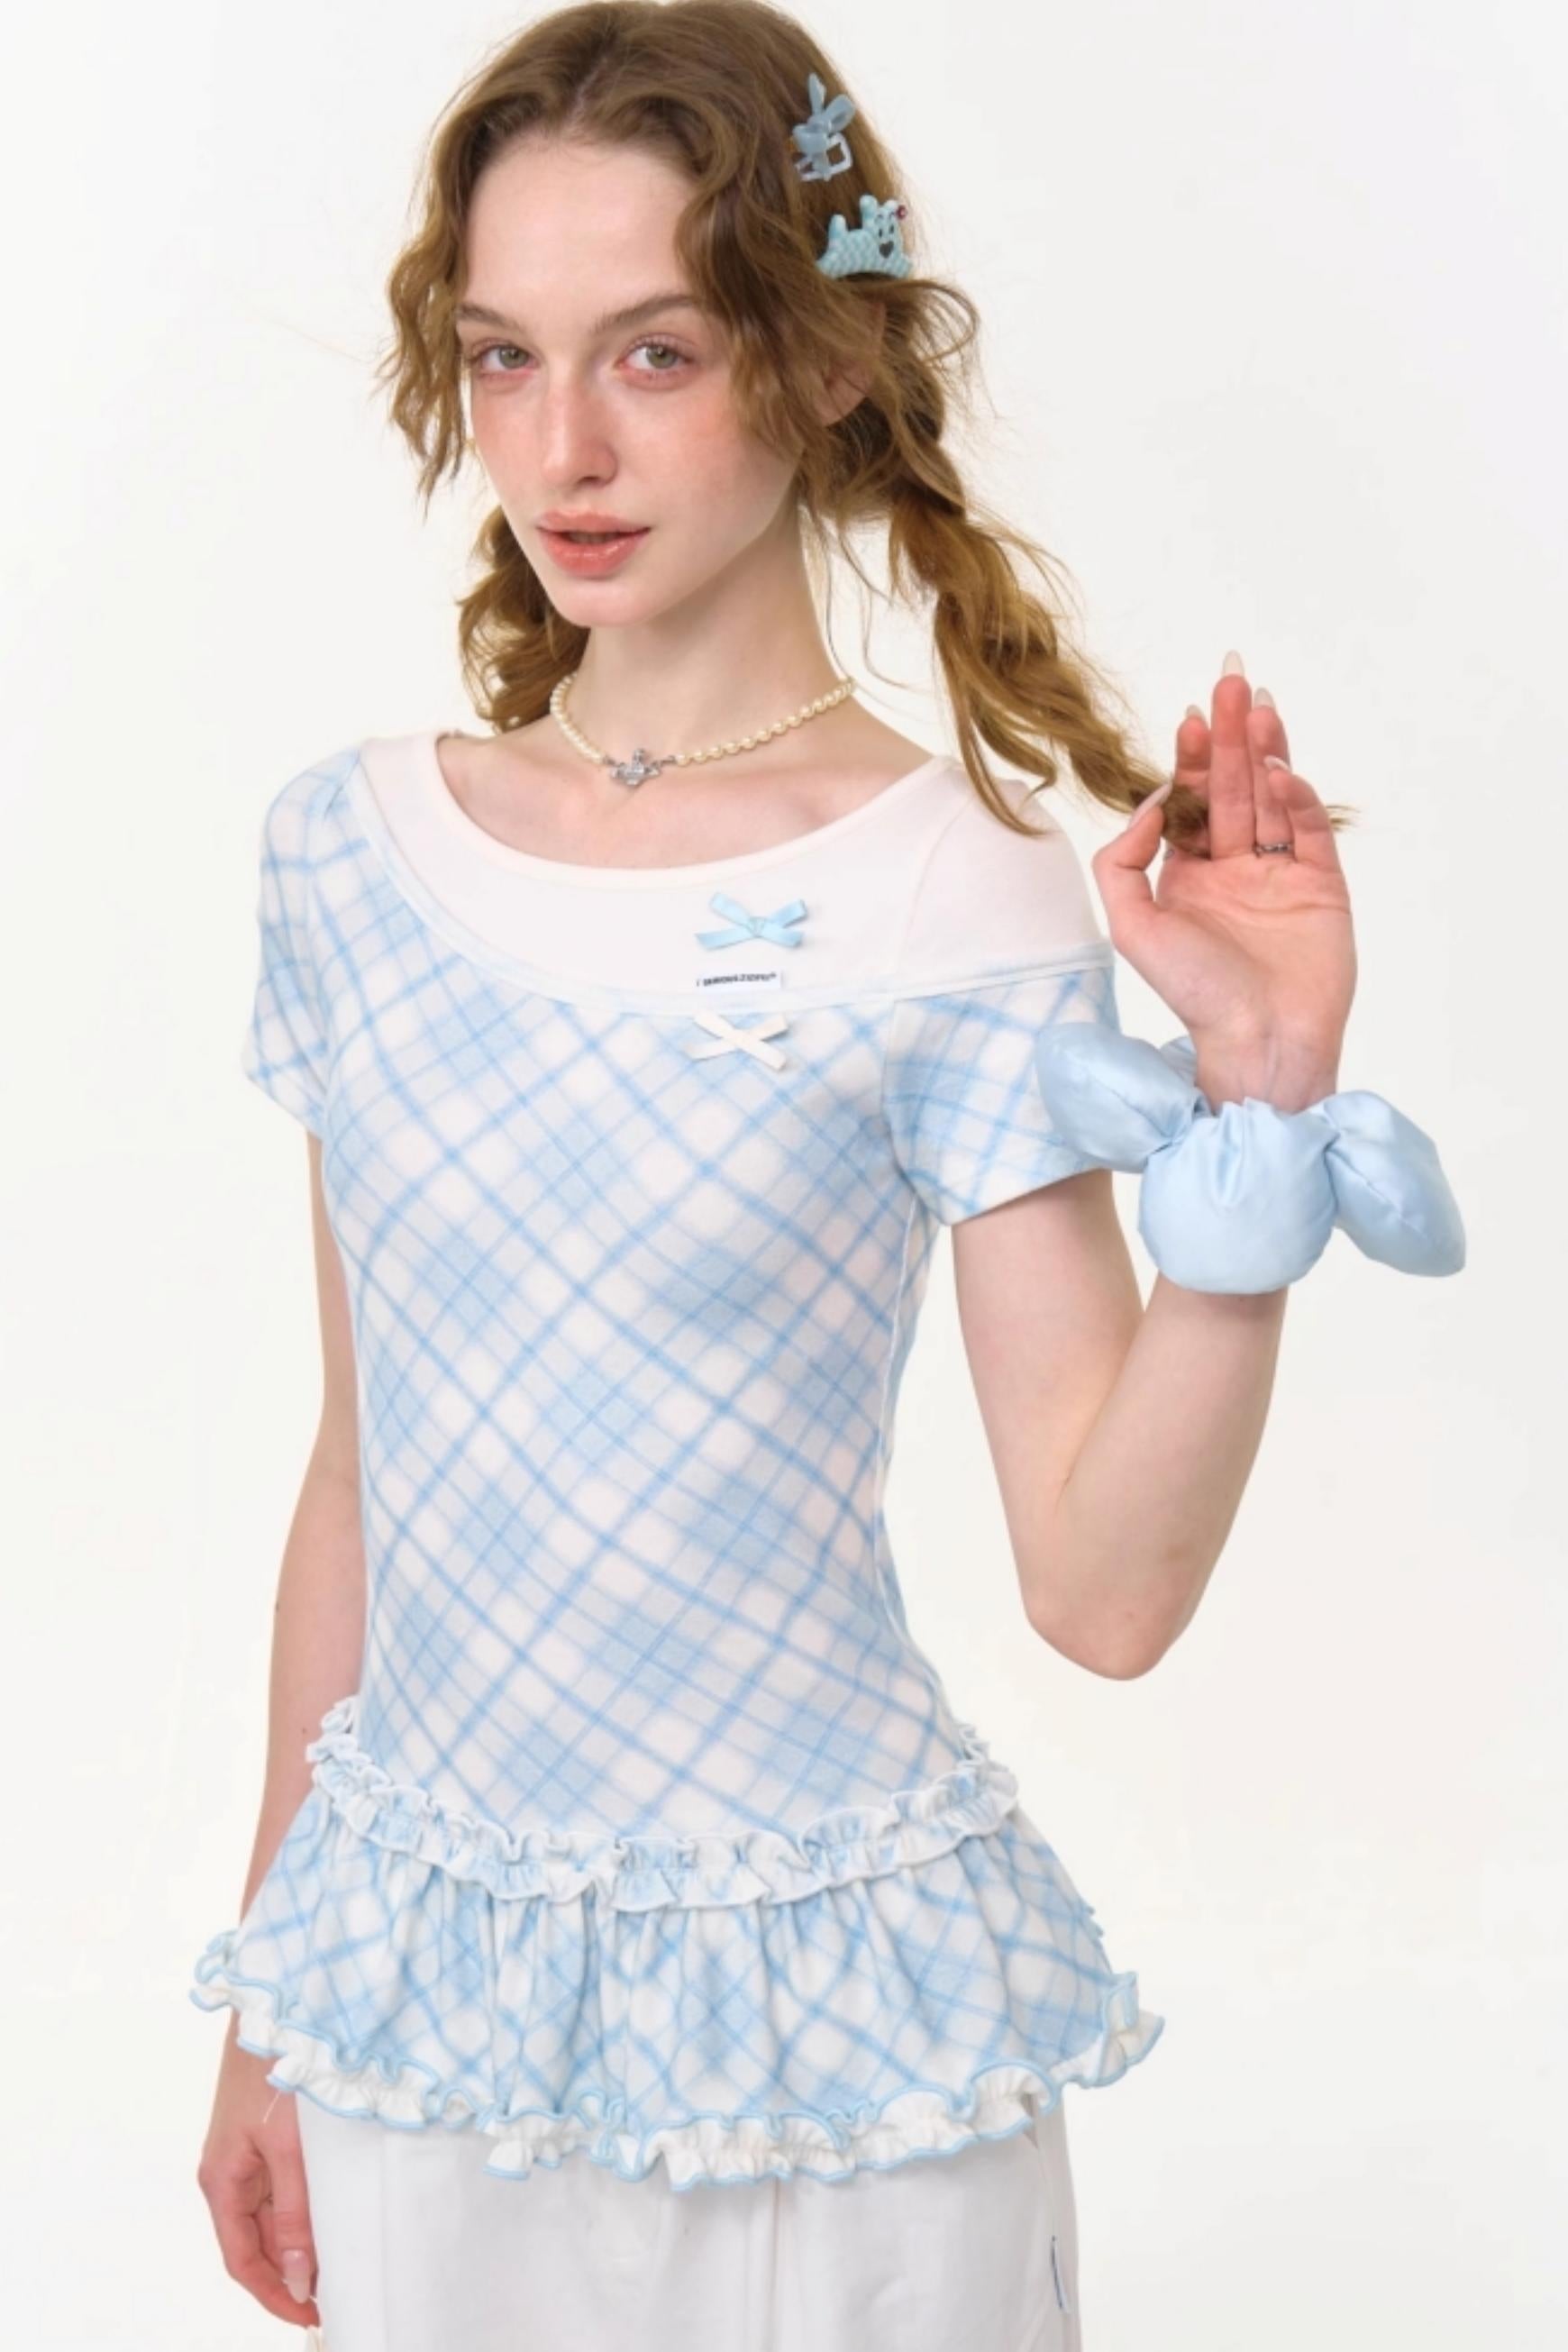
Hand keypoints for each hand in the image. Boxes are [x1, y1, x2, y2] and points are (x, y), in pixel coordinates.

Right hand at [196, 2028, 319, 2326]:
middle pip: (259, 2242)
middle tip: (338, 2293)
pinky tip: (335, 2216)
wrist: (278, 2005)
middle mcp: (229, 2173)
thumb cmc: (275, 2067)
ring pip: (273, 2216)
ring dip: (302, 2241)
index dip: (275, 2294)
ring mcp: (247, 2155)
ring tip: (342, 2261)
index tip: (311, 2316)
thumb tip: (299, 2275)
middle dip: (293, 2272)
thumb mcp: (289, 2147)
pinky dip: (306, 2209)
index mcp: (222, 2180)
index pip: (243, 2260)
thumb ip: (295, 2212)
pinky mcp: (267, 2136)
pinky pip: (283, 2187)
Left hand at [1093, 653, 1355, 1109]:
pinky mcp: (1323, 886)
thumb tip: (1151, 802)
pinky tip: (1281, 768)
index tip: (1191, 717)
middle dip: (1231, 734)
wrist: (1259, 1042)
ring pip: (1273, 798)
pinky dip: (1297, 797)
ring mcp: (1281, 874)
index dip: (1193, 757)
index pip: (1192, 800)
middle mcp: (1234, 868)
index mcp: (1188, 875)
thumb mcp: (1132, 927)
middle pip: (1234, 786)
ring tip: (1260, 705)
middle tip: (1231, 679)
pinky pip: (1309, 831)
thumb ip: (1123, 860)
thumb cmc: (1194, 993)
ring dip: (1267, 750)